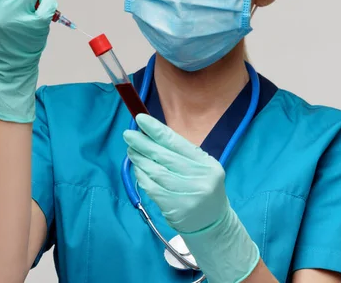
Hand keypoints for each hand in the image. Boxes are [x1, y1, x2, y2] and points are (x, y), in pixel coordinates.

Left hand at [123, 113, 227, 233]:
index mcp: (207, 164)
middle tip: (128, 134)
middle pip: (164, 157)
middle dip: (143, 143)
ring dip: (139, 159)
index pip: (177, 142)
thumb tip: (150, 134)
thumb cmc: (202, 186)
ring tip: (131, 150)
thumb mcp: (200, 167)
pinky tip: (137, 169)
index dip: (156, 130)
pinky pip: (152, 188)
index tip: (140, 119)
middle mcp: (199, 178)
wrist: (212, 221)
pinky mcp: (174, 208)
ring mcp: (187, 195)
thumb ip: (180, 152)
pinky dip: (142, 176)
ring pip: (156, 172)